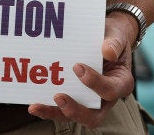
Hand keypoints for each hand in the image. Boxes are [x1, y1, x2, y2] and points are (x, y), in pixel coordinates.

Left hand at [27, 14, 135, 128]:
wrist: (105, 41)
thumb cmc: (111, 39)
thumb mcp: (117, 36)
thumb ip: (114, 43)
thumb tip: (107, 52)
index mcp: (120, 83)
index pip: (111, 91)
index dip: (95, 83)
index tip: (77, 67)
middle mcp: (106, 99)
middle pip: (93, 117)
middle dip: (74, 110)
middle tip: (58, 97)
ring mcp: (89, 102)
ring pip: (74, 116)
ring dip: (54, 113)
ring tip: (35, 106)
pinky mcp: (74, 99)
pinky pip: (61, 109)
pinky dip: (47, 108)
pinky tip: (33, 104)